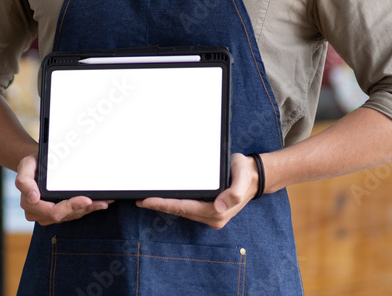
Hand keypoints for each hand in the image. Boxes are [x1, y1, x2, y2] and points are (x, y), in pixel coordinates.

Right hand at [14, 153, 113, 225]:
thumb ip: (24, 181)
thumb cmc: (31, 166)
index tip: (85, 200)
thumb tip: (33, 198)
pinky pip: (75, 213)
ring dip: (89, 209)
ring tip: (104, 201)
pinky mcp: (60, 212)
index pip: (53, 212)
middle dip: (84, 209)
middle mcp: (40, 213)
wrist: (34, 166)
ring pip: (72, 216)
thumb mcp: (25, 167)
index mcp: (31, 204)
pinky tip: (99, 203)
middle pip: (66, 216)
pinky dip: (88, 208)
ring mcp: (50, 214)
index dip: (70, 207)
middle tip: (101, 202)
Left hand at [136, 153, 260, 229]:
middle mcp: (213, 217)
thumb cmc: (244, 174)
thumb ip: (234, 193)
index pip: (183, 208)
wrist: (253, 175)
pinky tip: (162, 198)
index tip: (146, 201)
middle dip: (159, 206)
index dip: (163, 204)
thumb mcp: (242, 179)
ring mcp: (210, 215)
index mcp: (217, 211)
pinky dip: (172, 204)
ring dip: (164, 206)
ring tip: (145, 199)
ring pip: (181, 211)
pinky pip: (186, 208)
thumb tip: (219, 205)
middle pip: (179, 211)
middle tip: (138, 200)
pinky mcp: (208, 210)